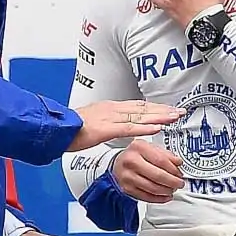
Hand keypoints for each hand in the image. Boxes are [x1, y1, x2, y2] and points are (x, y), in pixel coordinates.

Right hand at [68, 100, 183, 151]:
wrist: (56, 128)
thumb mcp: (92, 122)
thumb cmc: (70, 128)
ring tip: (175, 117)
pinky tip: (156, 127)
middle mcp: (112, 109)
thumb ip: (106, 123)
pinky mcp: (105, 129)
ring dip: (159, 116)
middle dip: (163, 110)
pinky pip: (129, 127)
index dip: (154, 108)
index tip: (168, 110)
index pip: (137, 106)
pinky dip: (144, 127)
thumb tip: (116, 126)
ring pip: (139, 116)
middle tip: (180, 111)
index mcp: (109, 108)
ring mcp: (109, 118)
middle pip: (143, 108)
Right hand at [112, 139, 183, 202]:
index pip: (161, 160)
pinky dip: (159, 199)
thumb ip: (165, 154)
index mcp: (139, 147)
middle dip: (173, 182)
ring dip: (167, 191)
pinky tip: (165, 196)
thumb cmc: (136, 155)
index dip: (173, 169)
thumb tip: (178, 162)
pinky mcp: (127, 189)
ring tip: (172, 189)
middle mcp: (131, 161)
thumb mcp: (150, 147)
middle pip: (157, 176)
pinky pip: (146, 197)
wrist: (118, 164)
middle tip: (179, 183)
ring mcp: (128, 176)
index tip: (179, 173)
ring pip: (153, 188)